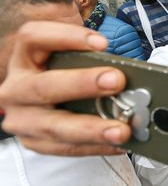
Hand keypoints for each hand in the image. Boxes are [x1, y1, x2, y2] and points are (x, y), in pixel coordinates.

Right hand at [0, 21, 130, 155]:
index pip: (33, 38)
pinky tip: (117, 143)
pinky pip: (65, 148)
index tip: (102, 43)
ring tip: (121, 129)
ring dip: (92, 128)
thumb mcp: (68, 56)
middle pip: (44, 85)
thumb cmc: (59, 73)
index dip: (68, 37)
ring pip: (54, 126)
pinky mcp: (35, 142)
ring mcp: (23, 119)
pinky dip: (95, 147)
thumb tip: (131, 69)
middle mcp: (16, 88)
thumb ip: (90, 57)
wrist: (37, 100)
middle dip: (83, 84)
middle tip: (115, 81)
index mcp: (23, 58)